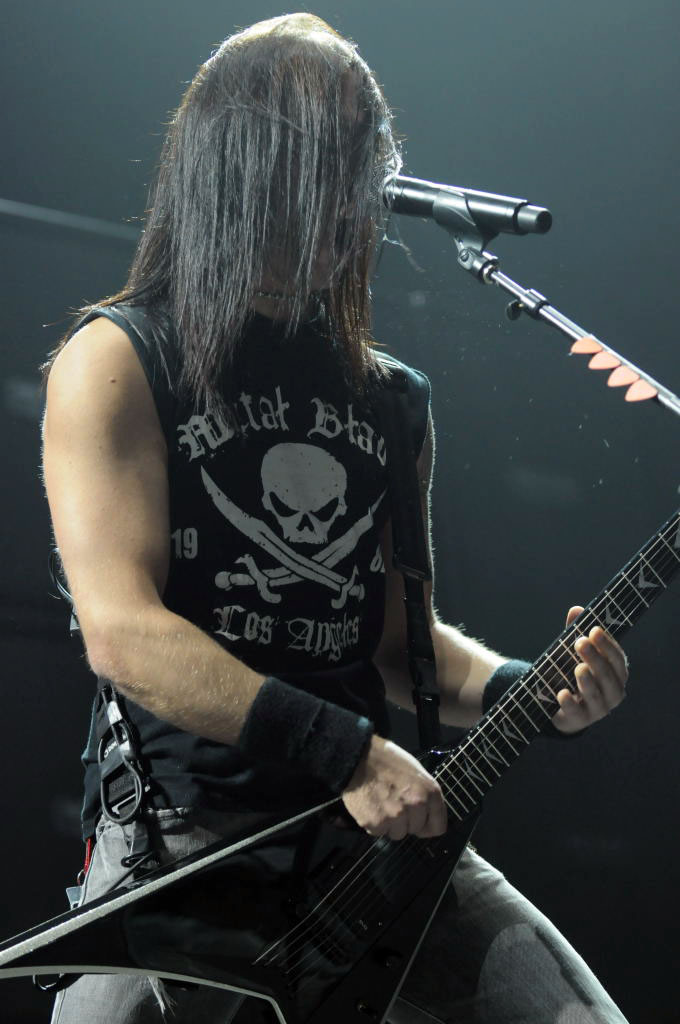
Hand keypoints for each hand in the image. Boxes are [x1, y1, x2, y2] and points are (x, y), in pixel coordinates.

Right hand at [342, 735, 447, 839]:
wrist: (358, 757)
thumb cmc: (388, 760)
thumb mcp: (416, 771)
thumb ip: (425, 794)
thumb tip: (428, 816)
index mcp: (430, 792)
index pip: (438, 827)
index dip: (427, 824)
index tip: (418, 820)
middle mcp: (416, 805)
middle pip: (415, 830)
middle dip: (406, 821)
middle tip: (394, 803)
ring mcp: (396, 816)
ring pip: (397, 834)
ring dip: (390, 824)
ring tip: (381, 804)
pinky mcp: (376, 823)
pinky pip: (379, 832)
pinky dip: (374, 823)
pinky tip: (370, 806)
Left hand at [551, 606, 627, 733]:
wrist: (563, 708)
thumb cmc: (573, 674)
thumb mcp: (573, 654)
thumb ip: (575, 633)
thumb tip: (576, 609)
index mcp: (616, 674)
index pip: (617, 659)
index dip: (607, 645)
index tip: (593, 630)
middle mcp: (613, 693)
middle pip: (607, 675)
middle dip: (595, 658)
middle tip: (580, 642)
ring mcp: (598, 710)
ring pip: (597, 696)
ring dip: (588, 681)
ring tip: (578, 667)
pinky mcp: (580, 721)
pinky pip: (577, 713)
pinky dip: (570, 703)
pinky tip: (561, 693)